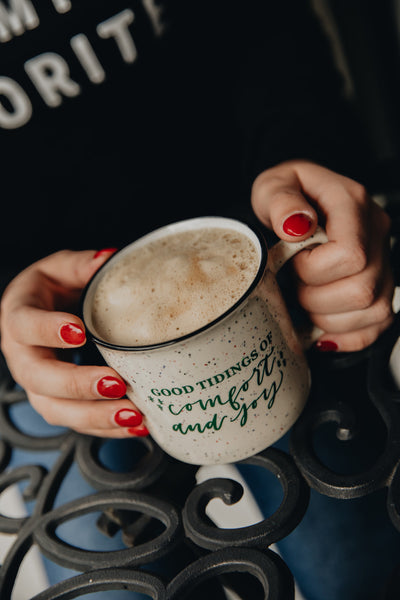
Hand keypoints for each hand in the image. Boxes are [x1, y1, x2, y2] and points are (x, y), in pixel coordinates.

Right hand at [0, 249, 147, 437]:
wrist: (40, 312)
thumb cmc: (50, 290)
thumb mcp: (62, 268)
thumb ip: (83, 265)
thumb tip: (111, 258)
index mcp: (19, 316)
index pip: (25, 325)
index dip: (49, 331)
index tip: (79, 332)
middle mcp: (22, 355)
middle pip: (39, 378)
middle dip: (78, 385)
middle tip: (115, 383)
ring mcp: (37, 383)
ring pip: (56, 409)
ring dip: (95, 416)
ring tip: (133, 414)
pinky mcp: (56, 401)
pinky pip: (75, 421)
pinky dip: (104, 427)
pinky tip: (134, 425)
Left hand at [251, 160, 393, 351]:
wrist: (294, 207)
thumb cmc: (284, 198)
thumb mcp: (271, 186)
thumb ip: (281, 200)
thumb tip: (296, 225)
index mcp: (353, 203)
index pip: (350, 254)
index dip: (314, 269)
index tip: (291, 261)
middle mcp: (376, 234)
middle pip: (362, 289)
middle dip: (316, 297)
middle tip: (294, 282)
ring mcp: (383, 263)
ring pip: (373, 311)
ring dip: (327, 317)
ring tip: (305, 298)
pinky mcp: (381, 288)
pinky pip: (377, 326)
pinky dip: (345, 335)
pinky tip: (320, 326)